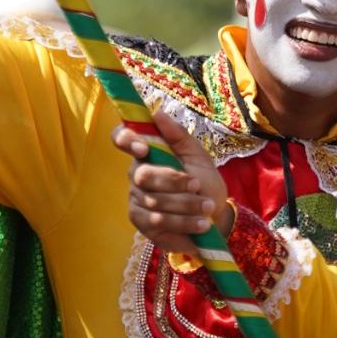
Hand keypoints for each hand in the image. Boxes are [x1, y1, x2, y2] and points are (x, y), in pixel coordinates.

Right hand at [110, 113, 229, 258]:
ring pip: (154, 201)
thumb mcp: (198, 155)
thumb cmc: (205, 181)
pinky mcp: (141, 222)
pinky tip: (200, 224)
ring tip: (207, 207)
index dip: (126, 141)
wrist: (214, 214)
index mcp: (147, 153)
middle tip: (198, 186)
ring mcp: (136, 199)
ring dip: (185, 204)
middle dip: (174, 181)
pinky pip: (156, 221)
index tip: (143, 148)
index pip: (122, 139)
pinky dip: (182, 222)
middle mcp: (136, 175)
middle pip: (143, 175)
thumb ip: (178, 135)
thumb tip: (157, 113)